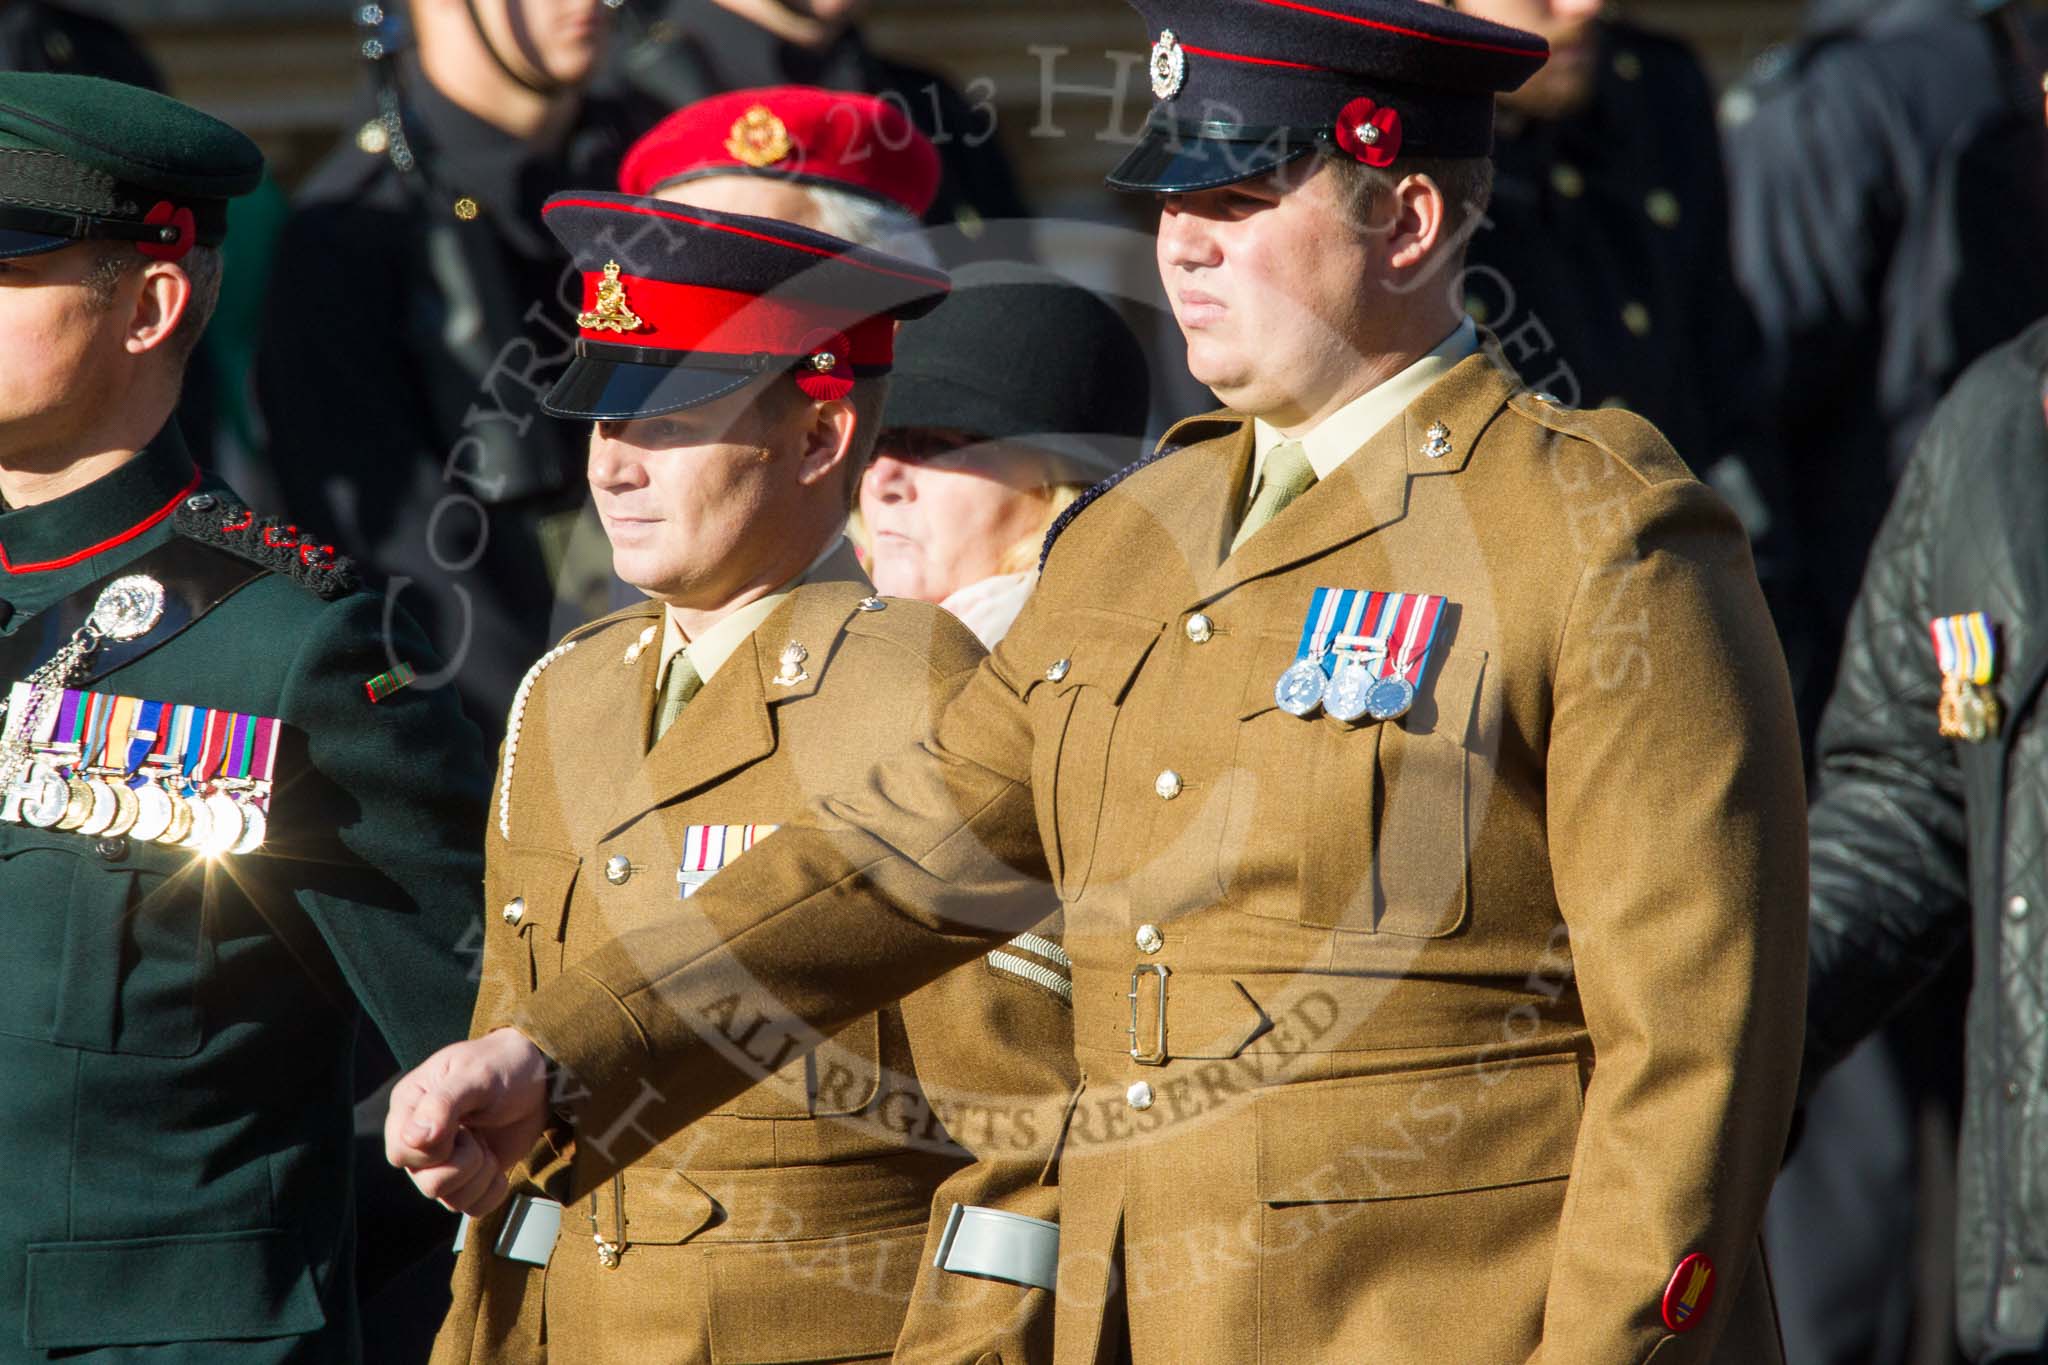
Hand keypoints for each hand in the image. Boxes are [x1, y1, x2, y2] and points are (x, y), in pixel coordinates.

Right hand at [384, 1027, 551, 1215]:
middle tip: (477, 1133)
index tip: (461, 1124)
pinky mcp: (469, 1178)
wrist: (539, 1076)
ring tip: (487, 1144)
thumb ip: (444, 1103)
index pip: (401, 1153)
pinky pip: (472, 1208)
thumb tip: (414, 1138)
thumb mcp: (476, 1075)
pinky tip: (497, 1162)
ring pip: (450, 1200)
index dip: (435, 1149)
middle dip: (464, 1163)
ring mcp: (443, 1162)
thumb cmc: (502, 1066)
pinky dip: (492, 1191)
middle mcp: (419, 1140)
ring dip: (480, 1175)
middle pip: (427, 1184)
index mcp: (410, 1108)